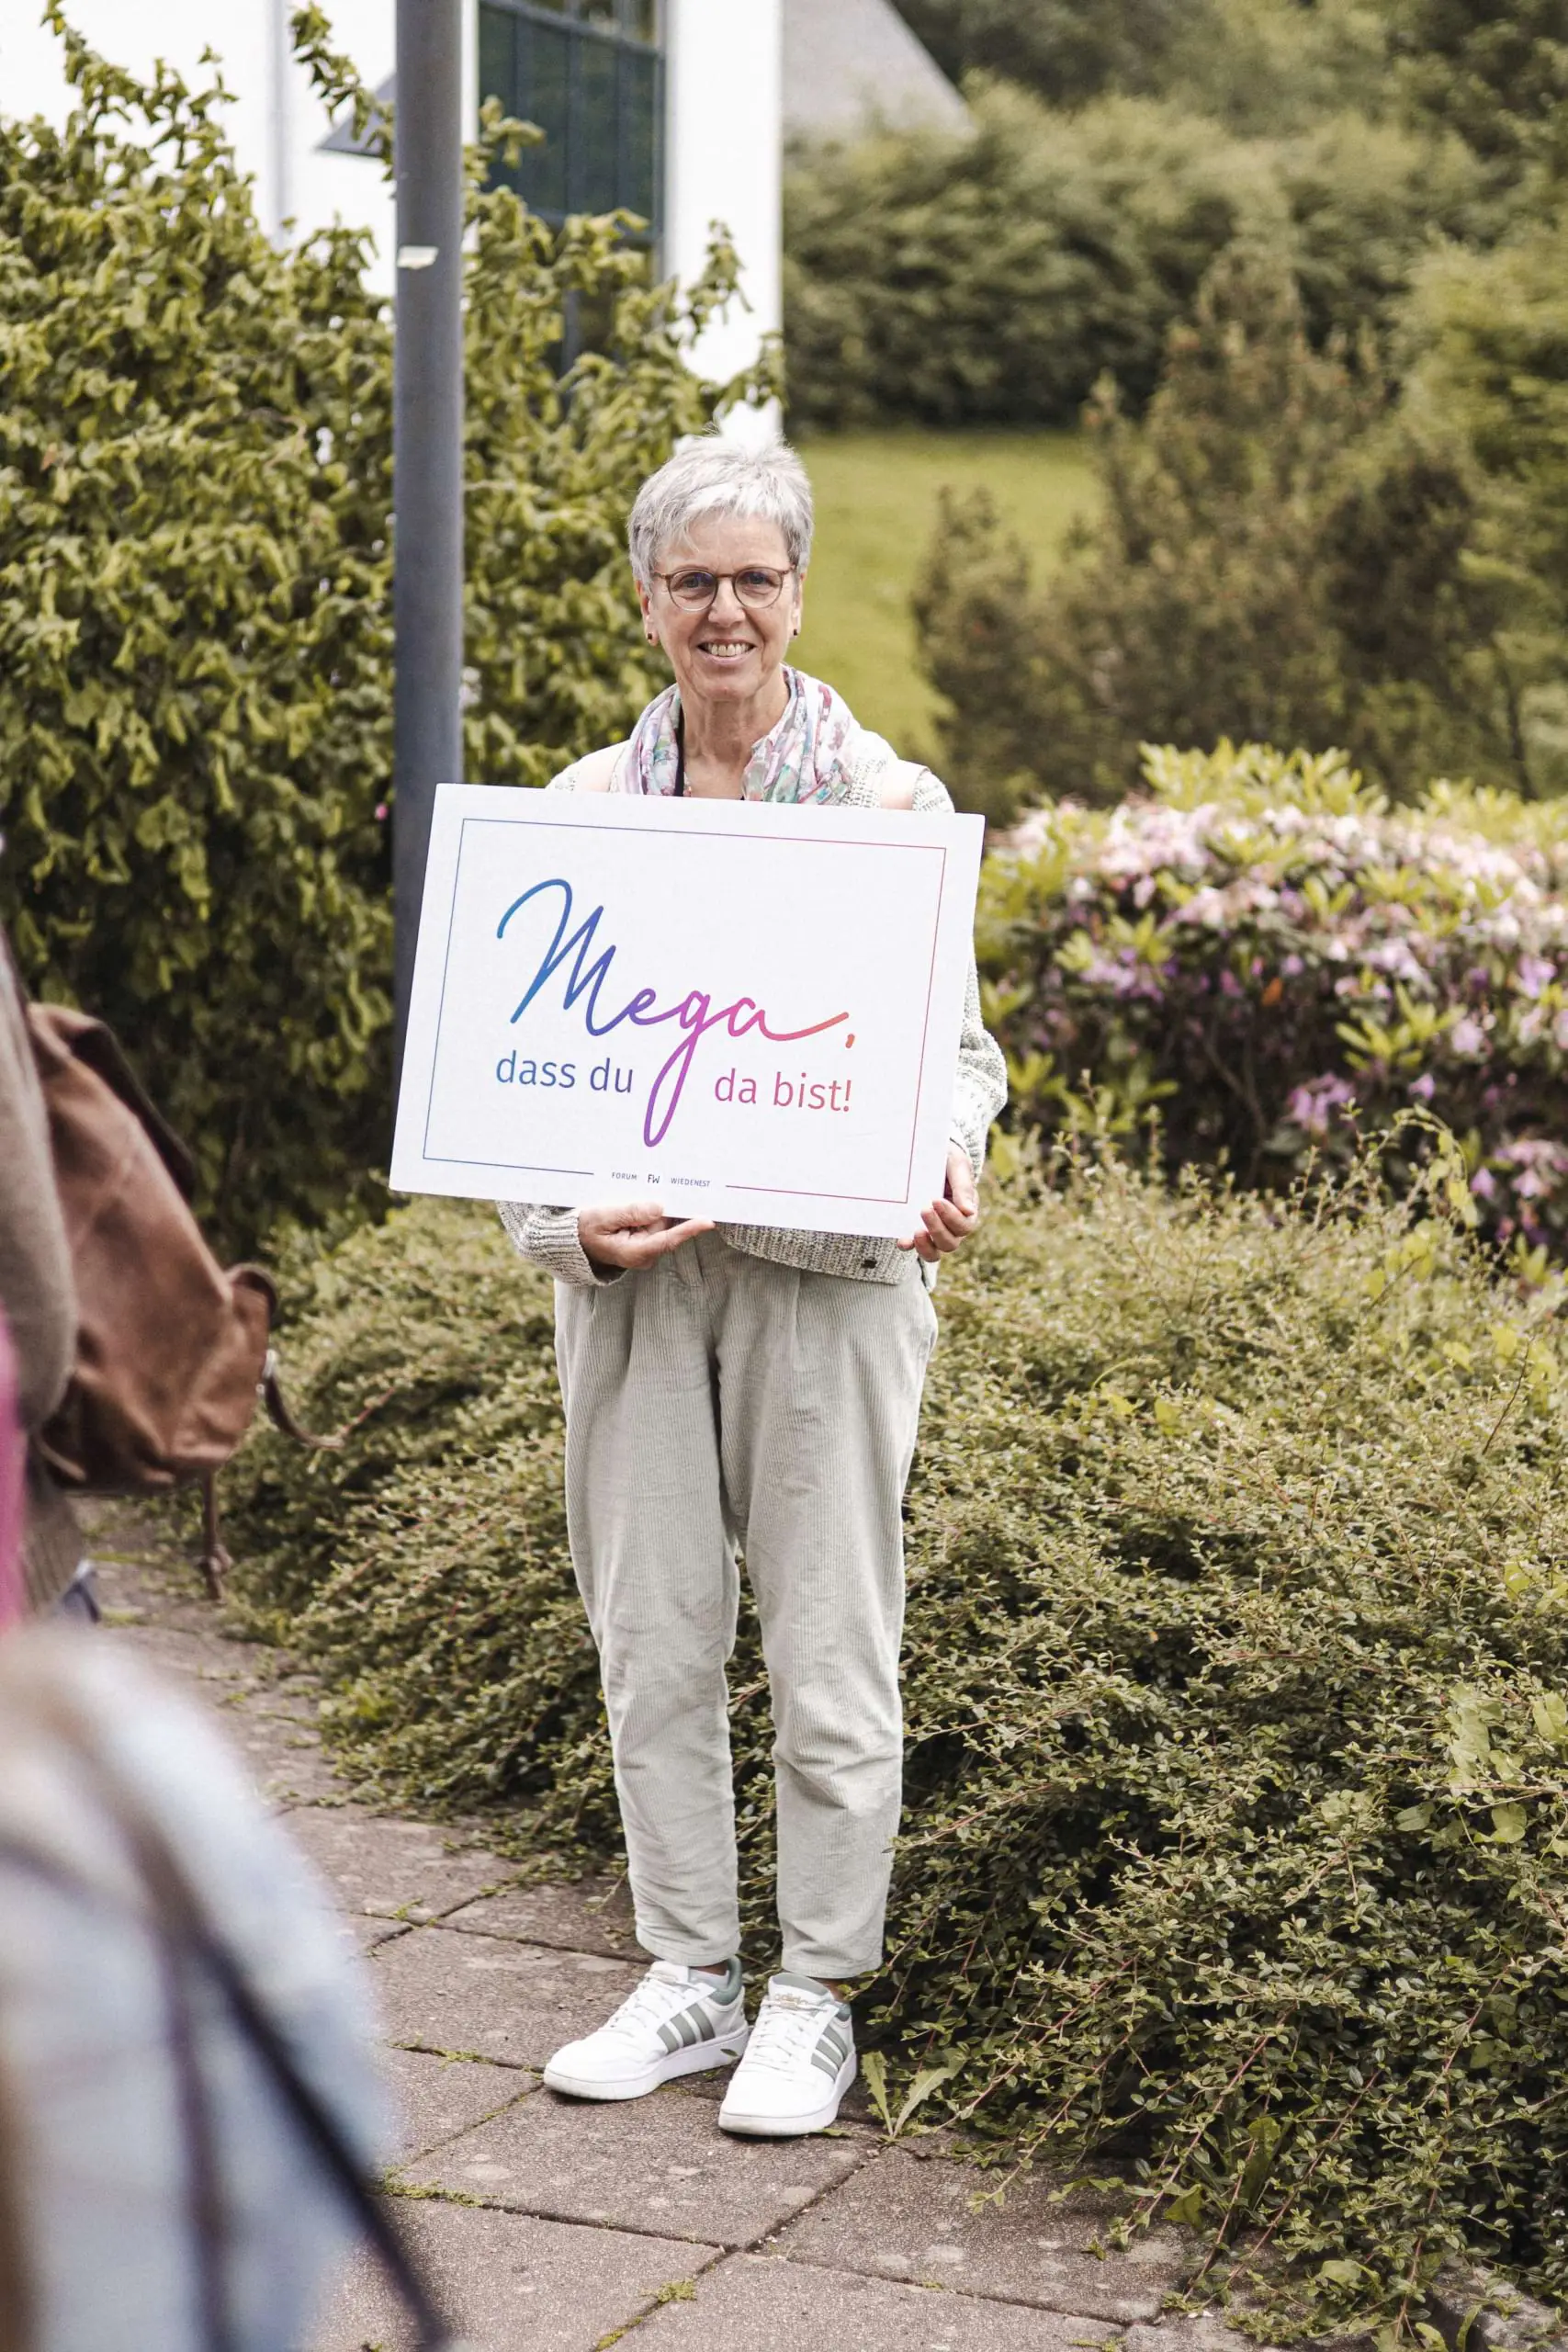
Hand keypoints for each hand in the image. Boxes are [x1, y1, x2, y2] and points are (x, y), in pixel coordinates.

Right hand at [578, 1200, 714, 1273]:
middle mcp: (644, 1253)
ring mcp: (645, 1248)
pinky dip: (648, 1211)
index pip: (667, 1239)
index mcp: (635, 1252)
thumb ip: (630, 1212)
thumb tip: (658, 1207)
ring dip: (652, 1207)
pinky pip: (653, 1223)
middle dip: (665, 1208)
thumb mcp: (602, 1217)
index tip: (707, 1220)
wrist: (572, 1241)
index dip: (689, 1229)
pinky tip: (635, 1202)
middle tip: (664, 1186)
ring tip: (632, 1198)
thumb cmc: (583, 1229)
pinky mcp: (643, 1241)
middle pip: (666, 1226)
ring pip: (660, 1222)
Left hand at [898, 1147, 978, 1262]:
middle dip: (937, 1230)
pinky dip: (909, 1246)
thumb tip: (969, 1211)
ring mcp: (933, 1230)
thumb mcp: (956, 1165)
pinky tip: (903, 1241)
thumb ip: (963, 1187)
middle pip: (951, 1243)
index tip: (935, 1200)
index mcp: (967, 1210)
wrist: (925, 1152)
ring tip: (916, 1233)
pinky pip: (915, 1246)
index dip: (952, 1218)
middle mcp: (952, 1225)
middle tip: (924, 1210)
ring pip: (935, 1252)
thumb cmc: (946, 1158)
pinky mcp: (916, 1229)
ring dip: (926, 1246)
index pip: (965, 1225)